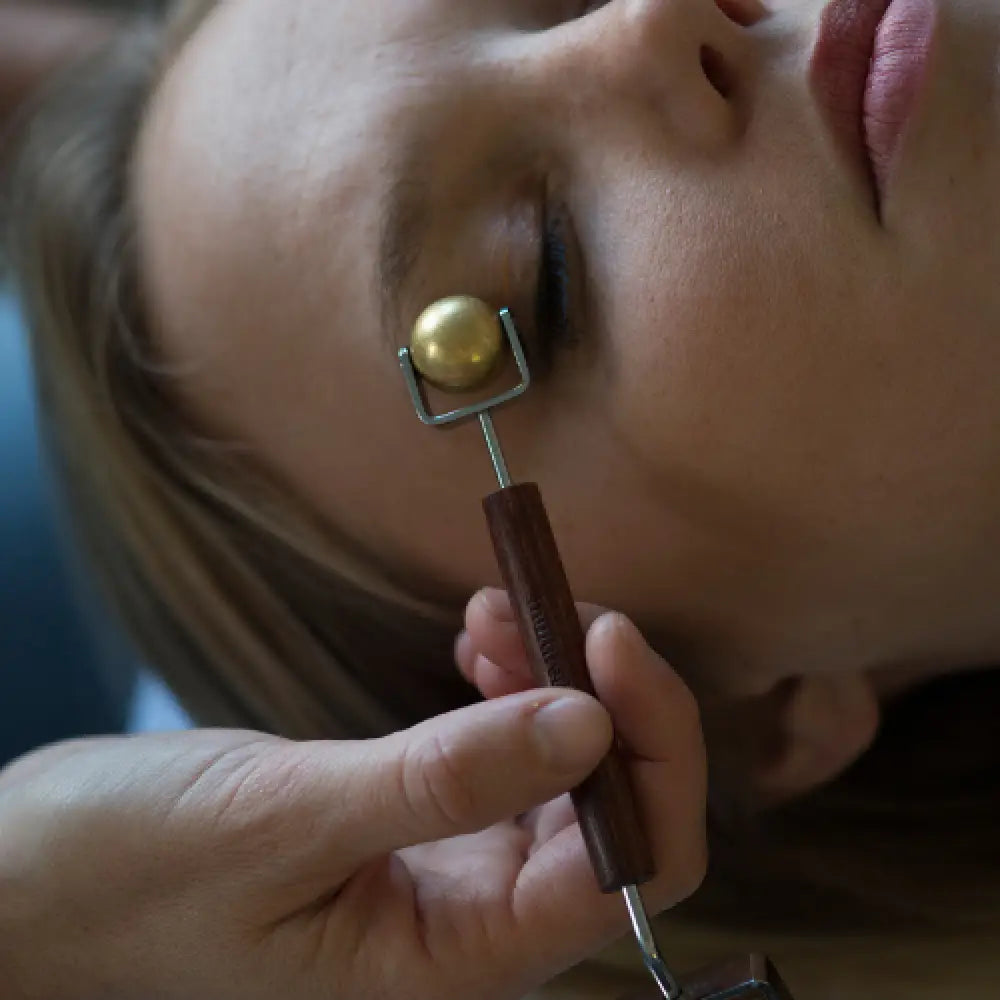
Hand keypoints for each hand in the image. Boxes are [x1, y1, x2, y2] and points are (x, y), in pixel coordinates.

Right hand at [0, 595, 704, 999]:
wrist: (44, 881)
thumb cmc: (134, 875)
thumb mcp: (288, 819)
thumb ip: (444, 781)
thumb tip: (589, 721)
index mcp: (455, 962)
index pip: (627, 869)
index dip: (648, 747)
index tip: (606, 638)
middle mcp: (474, 926)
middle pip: (616, 813)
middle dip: (607, 695)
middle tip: (551, 602)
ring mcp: (453, 871)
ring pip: (567, 772)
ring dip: (554, 678)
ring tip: (494, 611)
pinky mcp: (421, 823)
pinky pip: (504, 752)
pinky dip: (507, 685)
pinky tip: (477, 641)